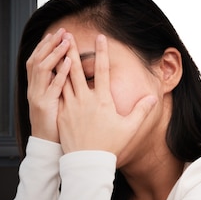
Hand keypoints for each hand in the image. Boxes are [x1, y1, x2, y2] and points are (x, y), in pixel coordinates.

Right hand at [25, 28, 71, 142]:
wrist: (45, 145)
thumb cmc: (53, 124)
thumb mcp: (52, 101)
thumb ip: (55, 86)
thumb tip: (66, 70)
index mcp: (34, 87)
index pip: (35, 60)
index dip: (44, 46)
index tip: (55, 33)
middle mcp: (33, 90)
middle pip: (37, 60)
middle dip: (49, 44)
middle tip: (62, 31)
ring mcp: (37, 97)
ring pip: (42, 69)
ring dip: (55, 53)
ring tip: (66, 41)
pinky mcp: (45, 106)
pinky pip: (53, 87)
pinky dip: (61, 73)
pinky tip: (70, 62)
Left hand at [57, 34, 156, 155]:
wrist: (87, 163)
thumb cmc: (109, 147)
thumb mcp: (129, 128)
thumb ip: (141, 111)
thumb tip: (152, 97)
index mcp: (102, 100)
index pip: (103, 70)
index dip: (102, 52)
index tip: (100, 37)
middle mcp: (84, 100)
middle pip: (77, 70)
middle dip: (72, 51)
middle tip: (67, 36)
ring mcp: (70, 107)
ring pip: (63, 80)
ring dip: (60, 64)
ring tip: (55, 51)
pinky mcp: (60, 115)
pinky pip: (55, 95)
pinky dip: (53, 83)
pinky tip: (48, 75)